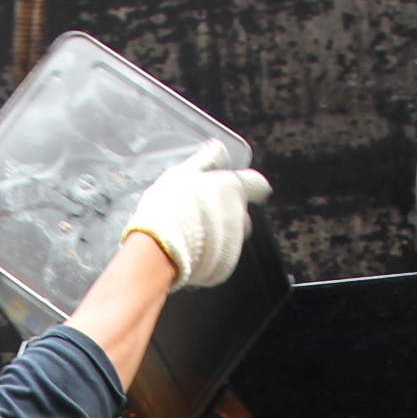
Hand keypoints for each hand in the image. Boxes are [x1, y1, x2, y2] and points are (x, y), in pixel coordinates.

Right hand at [121, 140, 271, 288]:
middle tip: (204, 217)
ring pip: (233, 239)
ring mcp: (233, 245)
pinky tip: (188, 253)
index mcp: (234, 190)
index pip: (257, 184)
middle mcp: (240, 217)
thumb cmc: (170, 208)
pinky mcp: (222, 269)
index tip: (245, 189)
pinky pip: (219, 261)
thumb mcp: (183, 173)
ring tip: (193, 237)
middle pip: (243, 216)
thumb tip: (218, 148)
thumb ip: (205, 160)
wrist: (159, 250)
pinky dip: (208, 258)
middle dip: (229, 216)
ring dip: (219, 237)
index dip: (251, 186)